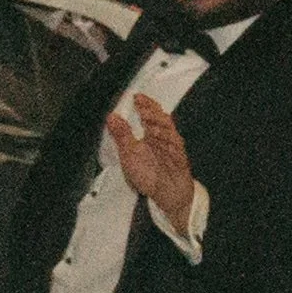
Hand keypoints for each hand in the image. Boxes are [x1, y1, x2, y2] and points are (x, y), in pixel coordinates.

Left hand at [108, 93, 196, 228]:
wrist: (167, 195)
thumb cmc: (150, 173)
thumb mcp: (129, 154)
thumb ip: (122, 135)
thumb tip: (111, 117)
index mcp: (153, 134)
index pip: (152, 114)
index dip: (146, 104)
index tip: (136, 97)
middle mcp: (165, 139)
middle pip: (162, 121)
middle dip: (152, 113)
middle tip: (142, 107)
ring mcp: (174, 150)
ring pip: (171, 134)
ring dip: (160, 127)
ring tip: (148, 122)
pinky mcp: (180, 163)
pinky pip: (177, 153)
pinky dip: (171, 147)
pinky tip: (163, 143)